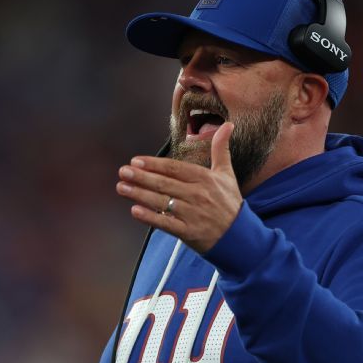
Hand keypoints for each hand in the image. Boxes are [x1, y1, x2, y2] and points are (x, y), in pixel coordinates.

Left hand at [116, 122, 242, 252]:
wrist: (240, 236)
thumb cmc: (230, 203)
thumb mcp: (227, 174)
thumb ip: (221, 149)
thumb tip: (228, 125)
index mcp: (205, 179)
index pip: (175, 168)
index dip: (154, 164)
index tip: (136, 161)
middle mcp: (198, 195)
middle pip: (165, 184)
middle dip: (141, 177)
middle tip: (123, 171)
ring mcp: (193, 214)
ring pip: (162, 202)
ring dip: (139, 194)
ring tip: (122, 187)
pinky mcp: (189, 232)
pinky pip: (166, 223)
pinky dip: (150, 217)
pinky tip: (135, 210)